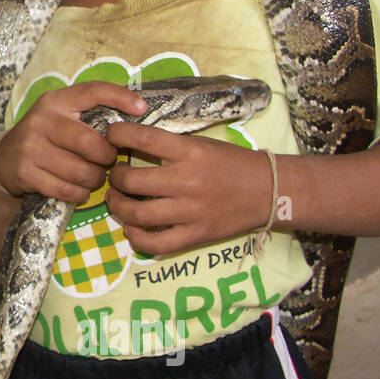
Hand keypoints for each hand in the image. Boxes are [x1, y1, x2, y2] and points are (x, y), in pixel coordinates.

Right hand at [0, 82, 146, 203]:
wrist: (5, 159)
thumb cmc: (46, 136)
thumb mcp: (62, 115)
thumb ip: (91, 111)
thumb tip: (139, 111)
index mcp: (55, 101)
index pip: (91, 91)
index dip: (119, 97)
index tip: (142, 108)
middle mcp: (41, 121)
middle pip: (89, 143)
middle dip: (107, 157)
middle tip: (108, 161)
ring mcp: (31, 147)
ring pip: (79, 171)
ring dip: (94, 179)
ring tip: (95, 178)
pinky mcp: (26, 172)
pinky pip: (65, 189)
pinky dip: (79, 193)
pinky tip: (79, 189)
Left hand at [104, 123, 273, 255]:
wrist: (269, 190)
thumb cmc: (232, 163)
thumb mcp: (201, 144)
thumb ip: (169, 146)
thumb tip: (130, 142)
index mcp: (189, 152)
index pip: (144, 138)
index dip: (118, 135)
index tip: (110, 136)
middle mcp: (187, 181)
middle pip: (132, 180)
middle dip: (115, 177)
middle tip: (115, 175)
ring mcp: (190, 211)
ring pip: (138, 213)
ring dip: (118, 206)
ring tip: (116, 199)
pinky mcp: (195, 234)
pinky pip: (156, 244)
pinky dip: (136, 238)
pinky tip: (132, 228)